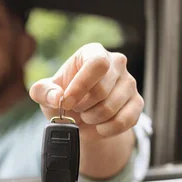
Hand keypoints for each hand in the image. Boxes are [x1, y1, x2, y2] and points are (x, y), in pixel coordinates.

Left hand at [29, 43, 143, 140]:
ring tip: (86, 116)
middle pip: (102, 90)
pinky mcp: (137, 102)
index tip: (66, 102)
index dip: (81, 86)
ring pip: (111, 108)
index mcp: (92, 52)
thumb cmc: (63, 96)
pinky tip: (98, 127)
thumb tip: (57, 97)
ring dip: (92, 119)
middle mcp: (116, 62)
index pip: (97, 64)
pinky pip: (125, 121)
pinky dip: (106, 129)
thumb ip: (43, 91)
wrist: (81, 116)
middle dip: (82, 107)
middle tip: (75, 109)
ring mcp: (129, 82)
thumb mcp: (46, 92)